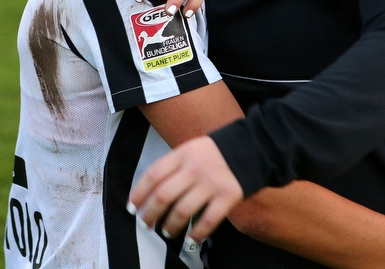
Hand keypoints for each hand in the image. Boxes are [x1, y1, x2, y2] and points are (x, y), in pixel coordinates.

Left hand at [128, 136, 242, 241]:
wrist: (252, 147)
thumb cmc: (216, 152)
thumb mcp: (191, 149)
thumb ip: (174, 166)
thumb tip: (150, 192)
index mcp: (182, 154)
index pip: (153, 175)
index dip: (139, 193)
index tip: (132, 206)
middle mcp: (194, 168)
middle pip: (163, 195)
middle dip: (150, 214)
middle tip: (146, 224)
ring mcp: (211, 183)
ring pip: (182, 211)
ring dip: (170, 226)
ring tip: (166, 231)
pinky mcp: (228, 196)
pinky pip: (208, 220)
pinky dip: (197, 233)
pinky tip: (191, 238)